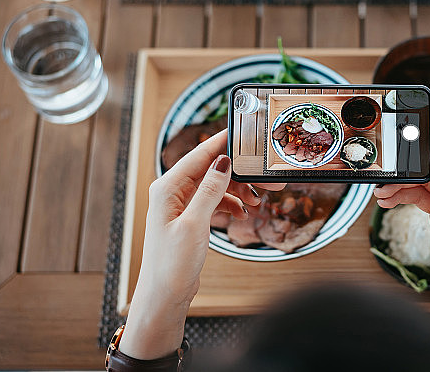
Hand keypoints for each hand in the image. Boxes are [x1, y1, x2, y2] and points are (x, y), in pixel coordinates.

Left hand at [119, 129, 283, 358]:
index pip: (200, 153)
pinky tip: (242, 214)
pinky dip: (230, 204)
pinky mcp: (190, 217)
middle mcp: (173, 191)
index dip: (224, 142)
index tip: (246, 134)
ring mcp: (181, 204)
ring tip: (256, 202)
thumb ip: (210, 190)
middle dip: (239, 173)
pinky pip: (214, 200)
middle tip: (265, 180)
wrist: (165, 294)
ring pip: (216, 185)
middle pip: (212, 169)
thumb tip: (223, 162)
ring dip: (237, 190)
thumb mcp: (195, 224)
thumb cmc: (172, 263)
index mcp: (168, 187)